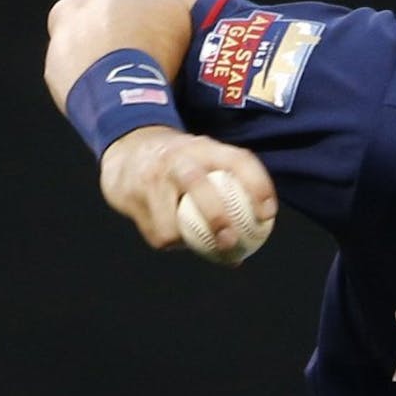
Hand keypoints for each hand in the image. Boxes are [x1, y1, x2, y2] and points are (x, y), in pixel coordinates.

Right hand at [98, 127, 277, 252]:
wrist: (127, 151)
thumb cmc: (180, 165)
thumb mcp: (203, 163)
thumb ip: (228, 192)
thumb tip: (248, 248)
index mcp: (202, 147)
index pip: (235, 159)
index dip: (256, 184)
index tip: (268, 214)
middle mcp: (176, 158)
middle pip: (196, 183)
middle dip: (216, 215)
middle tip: (231, 242)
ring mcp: (151, 178)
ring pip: (171, 221)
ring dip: (187, 240)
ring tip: (194, 242)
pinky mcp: (131, 197)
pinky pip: (157, 233)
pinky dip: (171, 242)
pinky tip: (173, 238)